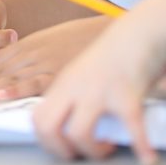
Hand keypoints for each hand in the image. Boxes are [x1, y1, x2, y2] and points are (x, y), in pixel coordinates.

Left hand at [0, 16, 110, 101]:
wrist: (104, 31)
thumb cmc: (78, 40)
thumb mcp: (48, 44)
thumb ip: (31, 57)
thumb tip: (16, 74)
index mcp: (25, 46)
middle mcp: (29, 54)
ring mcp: (42, 63)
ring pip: (9, 77)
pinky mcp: (56, 72)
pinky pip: (33, 82)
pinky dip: (16, 89)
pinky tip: (1, 95)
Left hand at [33, 0, 165, 164]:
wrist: (136, 31)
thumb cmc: (111, 55)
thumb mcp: (81, 73)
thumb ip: (70, 94)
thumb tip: (65, 119)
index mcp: (60, 83)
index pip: (35, 116)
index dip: (42, 138)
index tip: (57, 146)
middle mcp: (73, 87)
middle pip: (47, 125)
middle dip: (59, 149)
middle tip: (76, 153)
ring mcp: (97, 91)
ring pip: (79, 132)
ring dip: (92, 150)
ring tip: (107, 147)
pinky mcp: (125, 94)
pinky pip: (131, 129)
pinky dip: (141, 148)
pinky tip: (147, 158)